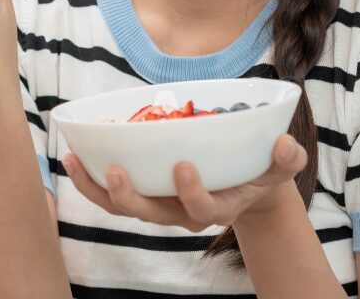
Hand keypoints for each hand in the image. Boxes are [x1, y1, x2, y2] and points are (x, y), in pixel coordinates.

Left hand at [62, 134, 307, 231]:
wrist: (244, 185)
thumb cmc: (259, 170)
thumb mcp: (279, 165)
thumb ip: (287, 159)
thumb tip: (286, 145)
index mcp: (217, 208)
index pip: (201, 209)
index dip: (191, 193)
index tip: (183, 166)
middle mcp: (182, 212)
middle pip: (151, 214)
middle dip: (130, 196)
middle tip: (114, 171)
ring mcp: (159, 205)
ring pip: (123, 207)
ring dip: (95, 188)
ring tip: (72, 161)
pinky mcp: (143, 193)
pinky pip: (111, 194)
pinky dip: (89, 178)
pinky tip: (72, 157)